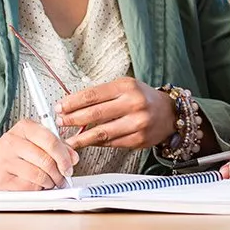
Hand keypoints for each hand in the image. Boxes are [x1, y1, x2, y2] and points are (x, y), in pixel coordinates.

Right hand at [0, 118, 77, 190]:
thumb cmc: (18, 149)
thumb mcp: (37, 140)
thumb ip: (58, 145)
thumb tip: (72, 158)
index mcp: (24, 127)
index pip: (50, 140)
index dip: (64, 156)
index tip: (70, 164)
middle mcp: (12, 141)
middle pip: (45, 159)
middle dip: (59, 171)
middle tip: (64, 176)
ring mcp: (5, 160)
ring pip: (38, 175)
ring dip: (50, 182)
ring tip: (52, 181)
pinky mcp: (2, 178)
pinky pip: (28, 186)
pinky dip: (38, 188)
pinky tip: (39, 184)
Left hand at [56, 77, 176, 149]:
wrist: (169, 113)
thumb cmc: (143, 98)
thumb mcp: (125, 87)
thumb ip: (102, 95)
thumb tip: (74, 105)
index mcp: (127, 86)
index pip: (93, 95)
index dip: (73, 102)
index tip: (60, 107)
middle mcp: (133, 103)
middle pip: (95, 114)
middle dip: (73, 119)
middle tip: (60, 122)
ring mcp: (137, 123)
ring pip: (102, 133)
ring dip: (81, 138)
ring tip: (67, 140)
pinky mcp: (138, 139)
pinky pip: (111, 143)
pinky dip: (97, 143)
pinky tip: (88, 142)